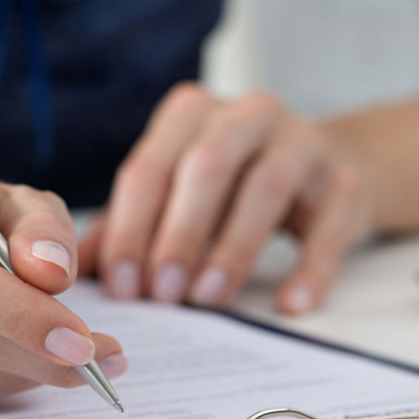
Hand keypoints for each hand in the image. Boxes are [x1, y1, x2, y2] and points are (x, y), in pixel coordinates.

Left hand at [80, 83, 377, 313]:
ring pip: (265, 187)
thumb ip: (127, 226)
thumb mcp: (179, 195)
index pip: (151, 166)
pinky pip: (329, 224)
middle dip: (179, 233)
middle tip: (162, 294)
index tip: (123, 287)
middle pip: (206, 167)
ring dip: (233, 247)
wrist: (334, 169)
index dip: (131, 228)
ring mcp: (303, 142)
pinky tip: (290, 305)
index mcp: (193, 113)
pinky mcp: (347, 180)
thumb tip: (71, 271)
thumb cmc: (237, 188)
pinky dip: (310, 268)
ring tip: (210, 297)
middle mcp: (248, 114)